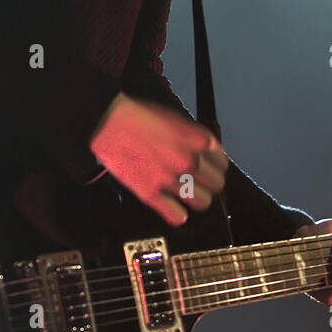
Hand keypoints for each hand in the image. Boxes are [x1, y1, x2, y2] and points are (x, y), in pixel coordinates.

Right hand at [89, 92, 229, 227]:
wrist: (109, 122)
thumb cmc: (138, 115)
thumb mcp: (176, 117)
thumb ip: (193, 136)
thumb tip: (204, 150)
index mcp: (196, 140)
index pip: (223, 162)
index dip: (217, 164)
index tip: (212, 166)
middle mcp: (188, 161)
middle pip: (217, 184)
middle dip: (211, 182)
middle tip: (202, 181)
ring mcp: (171, 180)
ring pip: (202, 202)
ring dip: (198, 199)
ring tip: (190, 195)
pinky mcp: (151, 194)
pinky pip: (176, 215)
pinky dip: (178, 214)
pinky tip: (176, 210)